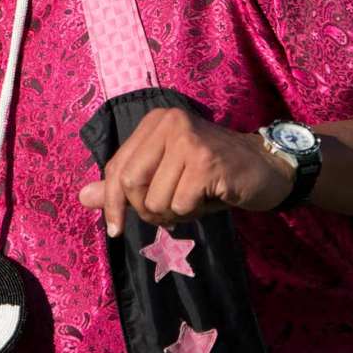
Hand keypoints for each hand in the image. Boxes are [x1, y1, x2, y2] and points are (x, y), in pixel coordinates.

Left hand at [77, 107, 295, 237]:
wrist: (269, 169)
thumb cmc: (212, 176)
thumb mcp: (165, 177)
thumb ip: (125, 185)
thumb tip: (83, 197)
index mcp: (153, 123)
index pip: (116, 167)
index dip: (112, 202)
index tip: (114, 229)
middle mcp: (168, 123)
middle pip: (130, 183)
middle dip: (145, 210)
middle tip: (169, 213)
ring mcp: (188, 140)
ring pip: (155, 199)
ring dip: (173, 213)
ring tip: (196, 200)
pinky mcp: (206, 162)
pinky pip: (180, 205)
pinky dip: (193, 213)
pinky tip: (210, 198)